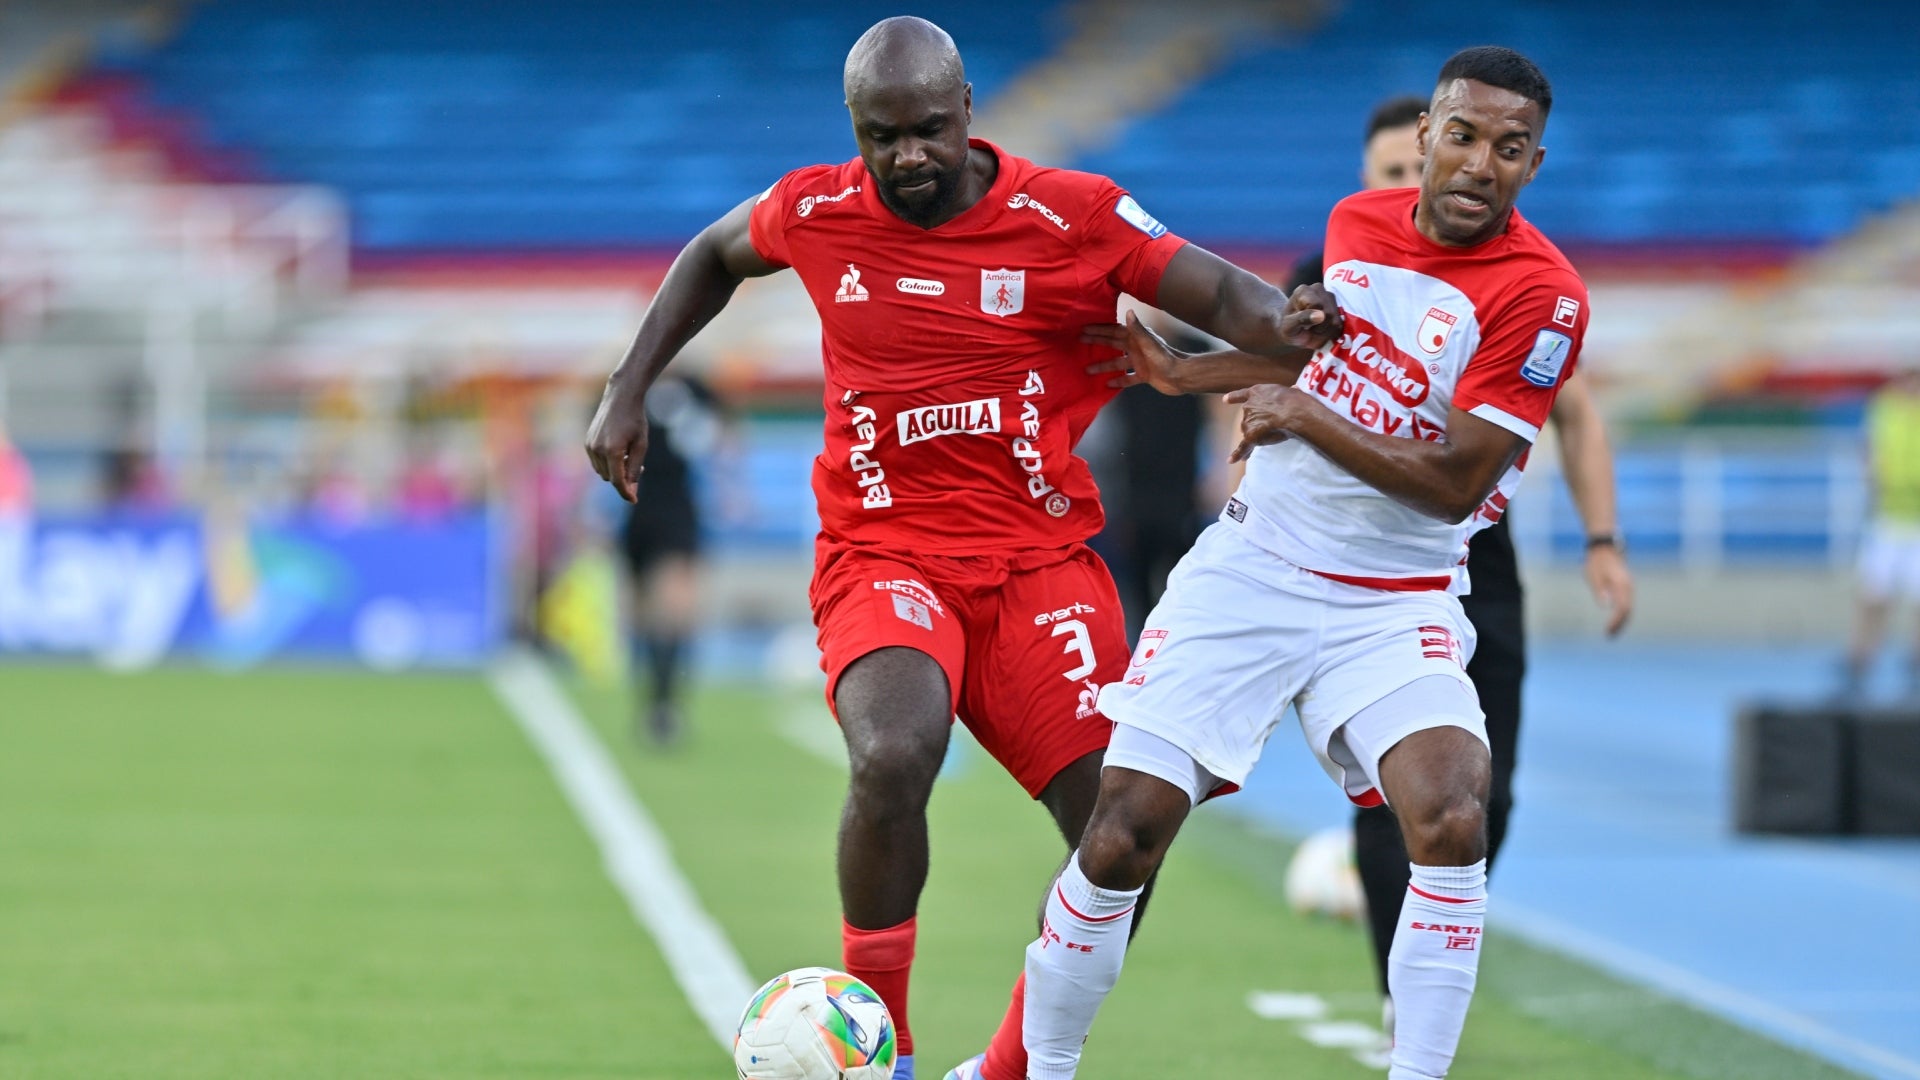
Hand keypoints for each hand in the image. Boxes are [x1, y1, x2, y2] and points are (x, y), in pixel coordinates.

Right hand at [584, 376, 650, 502]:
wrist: (620, 398)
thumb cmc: (635, 419)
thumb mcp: (641, 444)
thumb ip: (635, 467)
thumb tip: (630, 487)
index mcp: (613, 451)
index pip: (618, 481)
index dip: (626, 493)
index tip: (634, 500)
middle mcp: (598, 450)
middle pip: (610, 478)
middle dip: (624, 479)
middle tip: (640, 469)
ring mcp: (590, 446)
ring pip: (602, 472)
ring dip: (615, 471)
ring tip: (629, 456)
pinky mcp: (587, 442)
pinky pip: (597, 462)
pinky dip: (607, 463)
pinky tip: (619, 451)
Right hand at [1082, 311, 1184, 393]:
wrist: (1181, 376)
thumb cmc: (1165, 358)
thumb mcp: (1149, 342)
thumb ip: (1137, 329)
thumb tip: (1128, 311)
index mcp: (1136, 338)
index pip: (1114, 331)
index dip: (1099, 329)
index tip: (1084, 328)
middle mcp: (1136, 348)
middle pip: (1112, 345)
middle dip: (1096, 343)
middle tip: (1080, 342)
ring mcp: (1139, 362)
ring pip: (1116, 363)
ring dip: (1103, 365)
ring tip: (1087, 369)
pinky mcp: (1143, 375)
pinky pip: (1127, 378)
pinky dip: (1118, 381)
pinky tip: (1107, 385)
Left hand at [1223, 383, 1303, 461]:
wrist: (1293, 411)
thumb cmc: (1296, 400)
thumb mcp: (1291, 392)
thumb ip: (1289, 393)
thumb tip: (1294, 390)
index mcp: (1256, 393)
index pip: (1242, 395)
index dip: (1233, 398)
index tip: (1225, 400)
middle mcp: (1248, 406)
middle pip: (1248, 418)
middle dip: (1256, 423)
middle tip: (1272, 425)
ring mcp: (1248, 421)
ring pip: (1249, 432)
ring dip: (1256, 435)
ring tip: (1273, 435)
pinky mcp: (1251, 436)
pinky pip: (1243, 447)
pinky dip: (1237, 454)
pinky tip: (1231, 461)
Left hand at [1281, 283, 1341, 351]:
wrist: (1295, 334)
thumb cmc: (1289, 329)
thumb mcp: (1289, 327)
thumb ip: (1302, 319)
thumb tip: (1321, 315)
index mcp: (1303, 291)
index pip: (1317, 305)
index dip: (1311, 319)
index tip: (1300, 322)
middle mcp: (1318, 289)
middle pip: (1328, 313)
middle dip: (1318, 326)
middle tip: (1308, 327)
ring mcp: (1330, 297)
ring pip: (1335, 320)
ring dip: (1325, 330)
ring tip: (1314, 328)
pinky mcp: (1339, 308)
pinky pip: (1340, 326)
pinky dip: (1331, 332)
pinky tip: (1322, 329)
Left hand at [1583, 543, 1633, 636]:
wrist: (1605, 548)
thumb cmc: (1597, 562)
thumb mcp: (1594, 576)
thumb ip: (1600, 590)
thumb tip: (1606, 605)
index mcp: (1621, 584)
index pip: (1622, 608)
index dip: (1616, 621)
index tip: (1607, 630)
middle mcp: (1629, 586)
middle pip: (1628, 610)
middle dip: (1620, 625)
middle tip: (1609, 636)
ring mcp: (1629, 586)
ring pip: (1629, 608)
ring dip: (1622, 621)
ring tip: (1612, 633)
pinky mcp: (1626, 586)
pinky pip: (1627, 603)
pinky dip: (1622, 614)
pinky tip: (1615, 621)